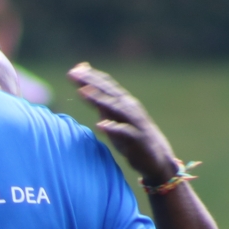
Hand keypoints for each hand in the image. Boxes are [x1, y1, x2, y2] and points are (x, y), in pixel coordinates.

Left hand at [69, 63, 179, 187]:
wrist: (157, 158)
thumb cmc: (131, 137)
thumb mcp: (114, 118)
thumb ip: (101, 104)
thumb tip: (84, 89)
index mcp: (123, 102)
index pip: (105, 85)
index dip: (90, 77)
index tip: (72, 71)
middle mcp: (129, 108)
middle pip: (108, 91)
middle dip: (90, 82)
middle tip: (72, 75)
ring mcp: (134, 122)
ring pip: (115, 108)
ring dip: (99, 99)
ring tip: (82, 92)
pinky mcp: (137, 138)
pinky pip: (124, 132)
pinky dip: (113, 128)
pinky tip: (99, 126)